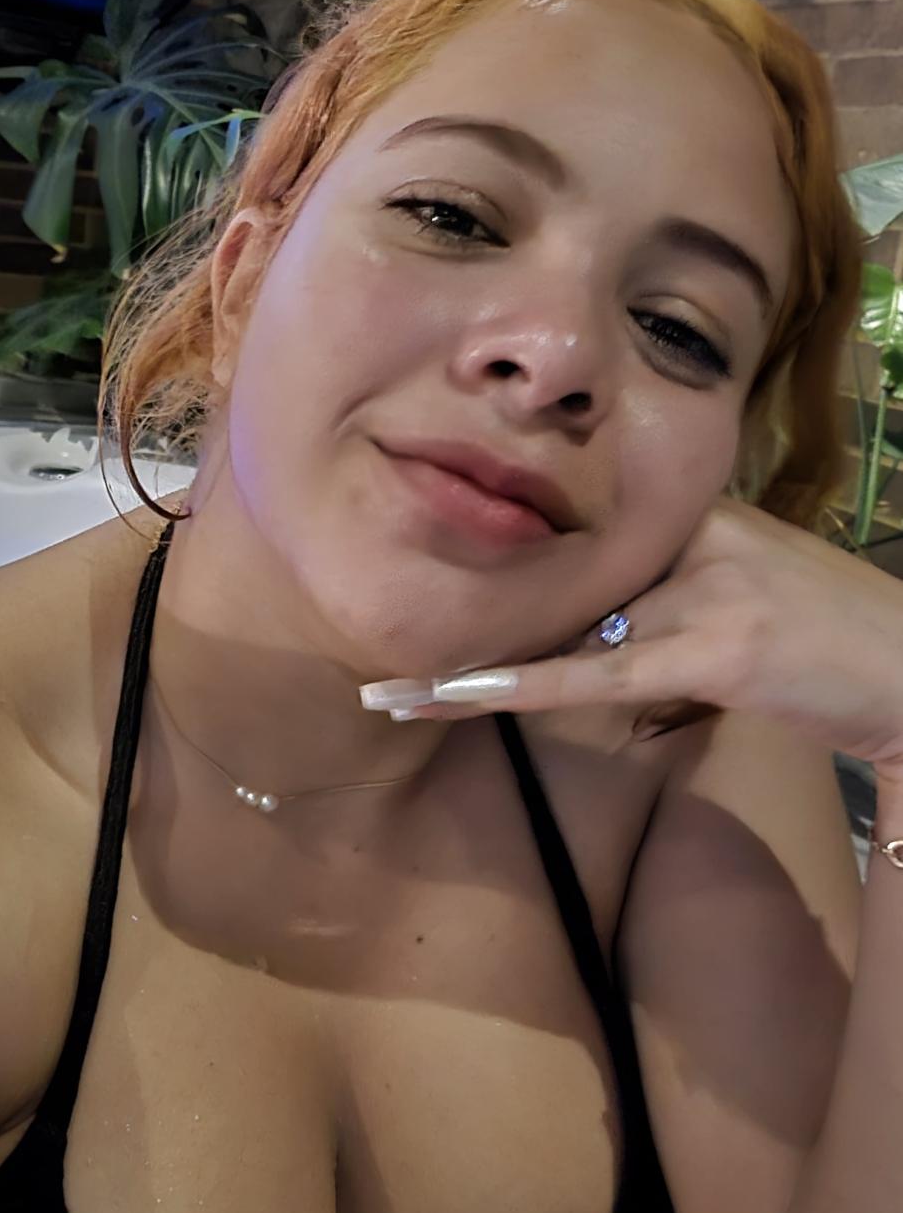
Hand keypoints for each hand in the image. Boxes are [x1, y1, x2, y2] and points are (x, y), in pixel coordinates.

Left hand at [360, 495, 902, 785]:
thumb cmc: (829, 639)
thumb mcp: (739, 590)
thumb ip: (663, 587)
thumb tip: (587, 621)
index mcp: (690, 512)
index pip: (573, 541)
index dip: (498, 584)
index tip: (423, 611)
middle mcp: (691, 534)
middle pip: (559, 580)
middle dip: (471, 622)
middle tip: (384, 674)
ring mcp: (707, 587)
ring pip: (566, 626)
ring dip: (474, 669)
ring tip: (390, 695)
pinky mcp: (720, 646)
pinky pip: (604, 672)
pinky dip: (530, 687)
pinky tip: (463, 700)